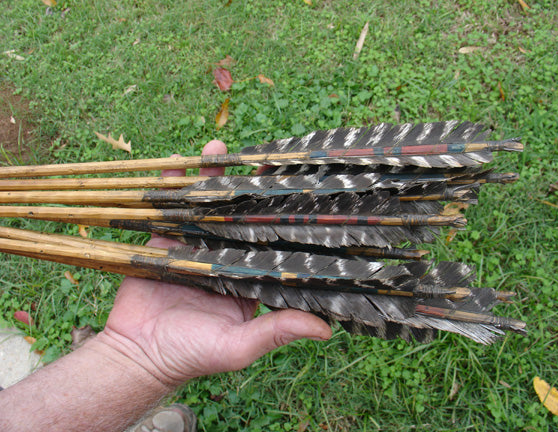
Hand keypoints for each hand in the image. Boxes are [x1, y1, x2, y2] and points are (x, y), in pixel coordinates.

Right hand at [101, 140, 331, 385]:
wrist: (138, 356)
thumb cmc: (192, 356)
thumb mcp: (239, 346)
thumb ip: (276, 332)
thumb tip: (326, 331)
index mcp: (248, 278)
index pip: (270, 241)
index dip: (280, 215)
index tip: (294, 188)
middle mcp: (225, 258)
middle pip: (239, 216)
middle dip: (247, 187)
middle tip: (260, 157)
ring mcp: (194, 248)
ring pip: (206, 207)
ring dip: (211, 177)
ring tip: (219, 148)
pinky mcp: (164, 243)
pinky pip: (169, 210)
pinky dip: (171, 187)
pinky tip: (177, 162)